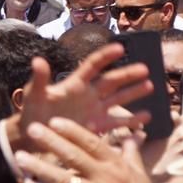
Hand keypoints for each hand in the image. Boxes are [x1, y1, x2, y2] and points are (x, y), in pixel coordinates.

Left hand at [13, 117, 150, 182]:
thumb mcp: (140, 173)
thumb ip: (130, 152)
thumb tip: (132, 133)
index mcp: (114, 165)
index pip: (91, 143)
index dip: (73, 131)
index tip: (55, 121)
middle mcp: (101, 178)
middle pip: (73, 156)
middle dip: (51, 142)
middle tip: (32, 129)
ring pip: (61, 179)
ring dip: (39, 168)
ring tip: (20, 157)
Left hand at [14, 42, 153, 141]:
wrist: (33, 135)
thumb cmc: (32, 111)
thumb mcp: (34, 94)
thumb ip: (39, 79)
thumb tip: (37, 60)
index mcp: (75, 84)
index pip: (92, 66)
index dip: (105, 56)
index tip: (120, 47)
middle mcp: (88, 94)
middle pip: (111, 81)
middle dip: (127, 74)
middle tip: (145, 68)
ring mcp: (94, 110)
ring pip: (118, 99)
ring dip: (133, 93)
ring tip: (150, 86)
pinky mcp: (97, 126)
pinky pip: (117, 122)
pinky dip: (131, 120)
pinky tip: (146, 117)